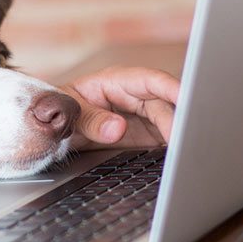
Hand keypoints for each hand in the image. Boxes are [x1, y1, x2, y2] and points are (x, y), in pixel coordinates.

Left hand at [60, 67, 179, 150]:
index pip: (150, 80)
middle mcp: (136, 97)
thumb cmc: (64, 110)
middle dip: (177, 122)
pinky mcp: (146, 135)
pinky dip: (172, 149)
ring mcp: (144, 116)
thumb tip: (117, 129)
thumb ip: (92, 120)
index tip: (186, 98)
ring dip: (179, 137)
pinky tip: (178, 160)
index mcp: (119, 82)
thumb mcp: (72, 113)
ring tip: (186, 153)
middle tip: (183, 142)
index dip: (170, 87)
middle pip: (165, 106)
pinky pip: (164, 140)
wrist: (55, 127)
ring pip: (170, 123)